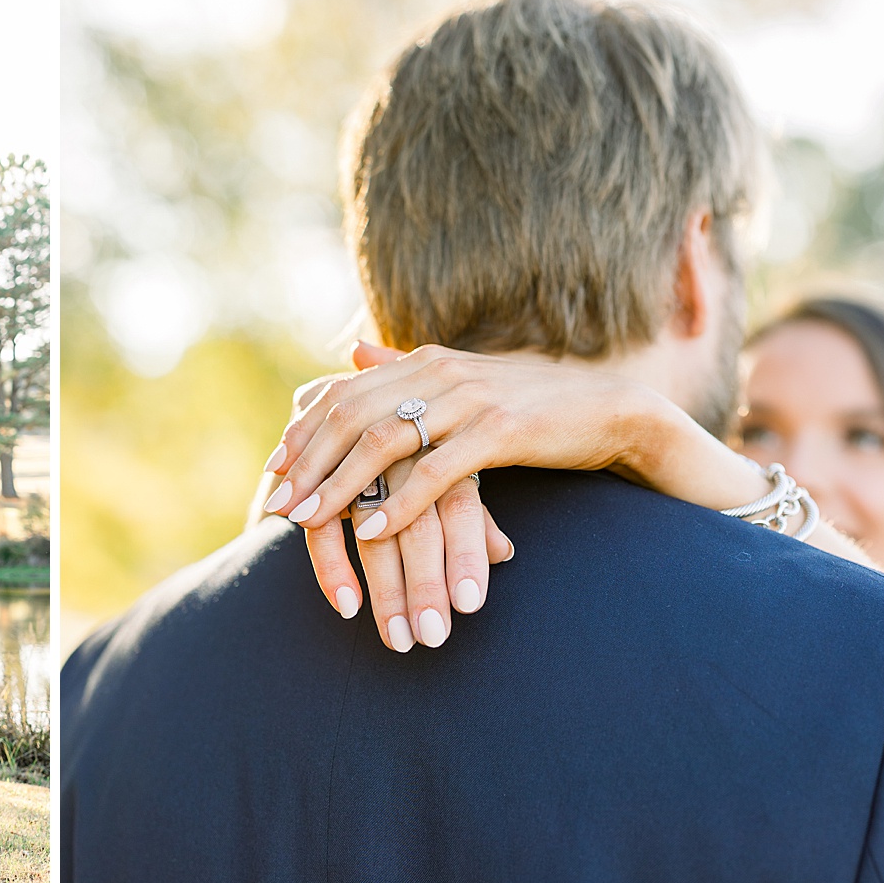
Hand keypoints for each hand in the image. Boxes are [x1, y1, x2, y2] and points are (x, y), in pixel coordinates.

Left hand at [269, 341, 670, 536]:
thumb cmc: (530, 405)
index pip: (342, 394)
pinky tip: (371, 531)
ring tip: (306, 521)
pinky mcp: (500, 431)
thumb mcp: (460, 383)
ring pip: (383, 441)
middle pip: (350, 415)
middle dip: (307, 463)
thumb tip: (351, 351)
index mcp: (422, 360)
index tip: (273, 470)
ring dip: (338, 484)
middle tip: (277, 503)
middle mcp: (438, 371)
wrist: (611, 410)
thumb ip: (404, 370)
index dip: (303, 432)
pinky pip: (435, 471)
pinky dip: (398, 503)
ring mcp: (469, 398)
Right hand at [297, 455, 511, 649]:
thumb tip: (503, 553)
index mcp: (442, 450)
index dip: (465, 555)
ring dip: (385, 591)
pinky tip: (348, 606)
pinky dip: (333, 569)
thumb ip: (473, 516)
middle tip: (433, 637)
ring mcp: (356, 469)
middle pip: (417, 527)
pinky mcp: (318, 481)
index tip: (469, 605)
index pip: (460, 507)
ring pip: (372, 535)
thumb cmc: (418, 450)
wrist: (354, 405)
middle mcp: (401, 457)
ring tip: (398, 640)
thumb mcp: (451, 476)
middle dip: (425, 586)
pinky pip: (322, 529)